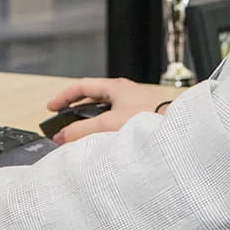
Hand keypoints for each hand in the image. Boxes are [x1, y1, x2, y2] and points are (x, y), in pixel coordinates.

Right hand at [44, 77, 175, 143]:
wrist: (178, 131)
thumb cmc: (149, 120)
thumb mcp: (108, 124)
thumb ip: (82, 130)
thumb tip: (62, 137)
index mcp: (115, 87)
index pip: (82, 87)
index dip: (64, 96)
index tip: (51, 107)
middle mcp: (124, 93)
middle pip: (92, 99)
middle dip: (75, 111)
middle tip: (63, 123)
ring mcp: (133, 105)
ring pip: (104, 111)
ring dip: (89, 122)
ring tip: (79, 136)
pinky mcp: (141, 118)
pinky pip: (114, 121)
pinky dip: (103, 129)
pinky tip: (101, 142)